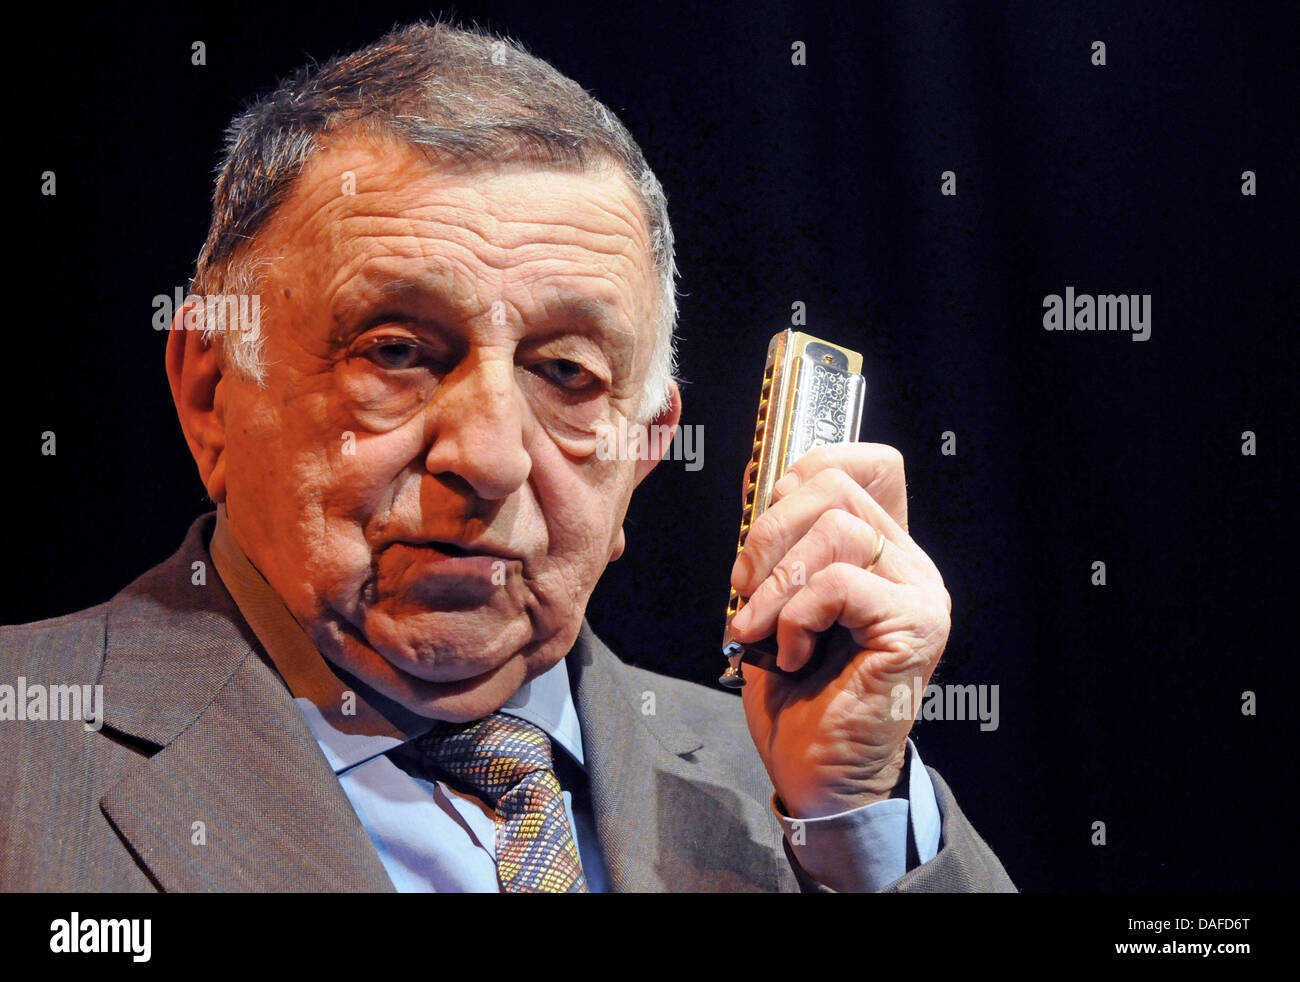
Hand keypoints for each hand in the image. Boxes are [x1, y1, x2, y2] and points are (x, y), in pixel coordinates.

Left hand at [728, 443, 950, 818]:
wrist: (815, 773)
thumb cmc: (796, 695)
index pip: (868, 463)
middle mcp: (909, 565)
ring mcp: (919, 593)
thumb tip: (758, 488)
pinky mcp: (915, 626)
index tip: (765, 519)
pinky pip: (841, 583)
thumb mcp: (773, 602)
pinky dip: (796, 615)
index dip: (808, 470)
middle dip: (769, 533)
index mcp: (881, 551)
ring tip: (761, 630)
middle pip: (836, 487)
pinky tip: (790, 654)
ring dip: (777, 582)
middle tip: (746, 590)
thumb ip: (779, 547)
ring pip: (838, 530)